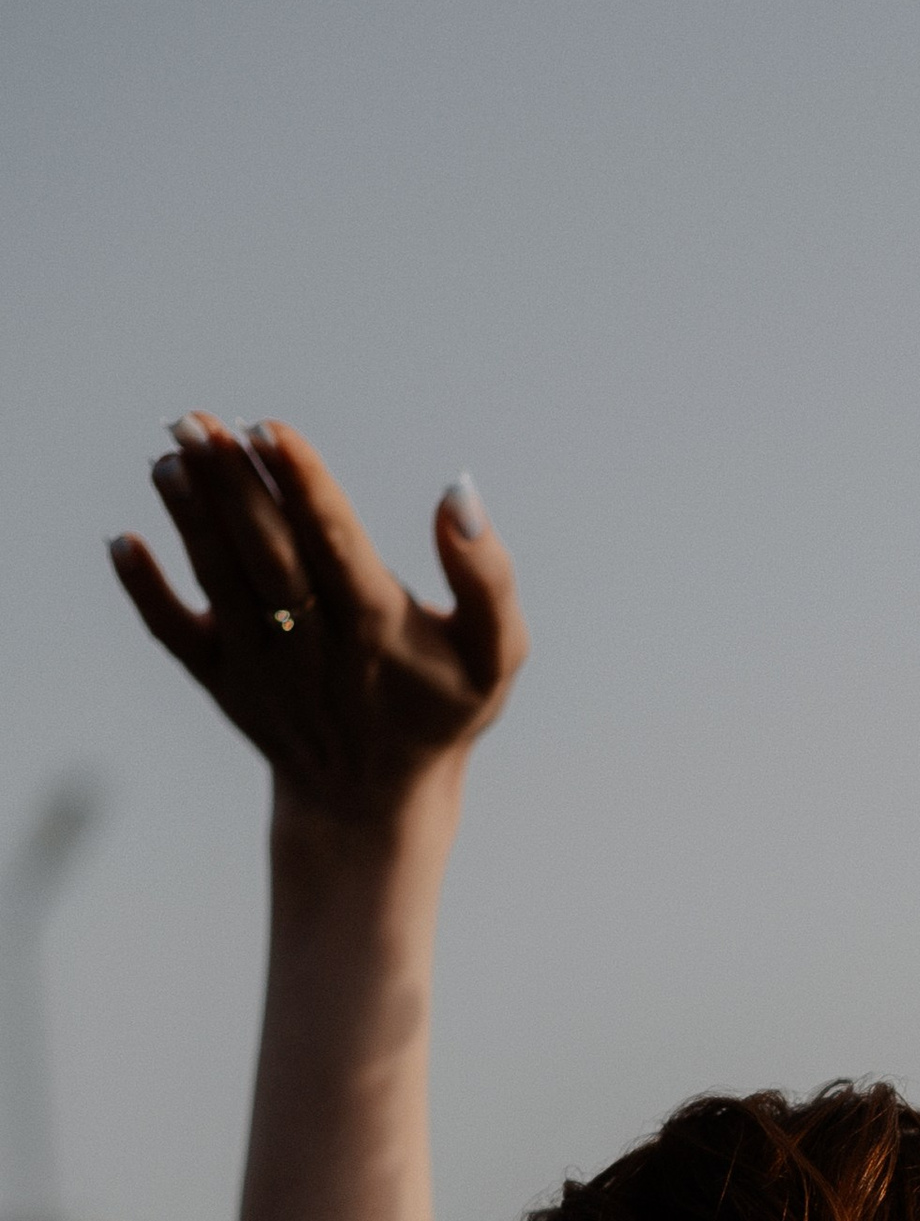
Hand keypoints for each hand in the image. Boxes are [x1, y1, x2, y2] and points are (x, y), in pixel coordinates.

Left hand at [110, 416, 525, 827]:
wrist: (375, 800)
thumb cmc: (439, 707)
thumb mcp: (496, 653)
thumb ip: (488, 577)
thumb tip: (458, 494)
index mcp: (379, 629)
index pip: (335, 544)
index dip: (302, 485)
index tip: (269, 430)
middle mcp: (313, 647)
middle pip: (267, 553)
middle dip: (231, 485)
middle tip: (196, 420)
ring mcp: (261, 668)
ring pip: (220, 581)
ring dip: (190, 518)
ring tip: (168, 455)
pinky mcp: (223, 683)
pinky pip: (175, 636)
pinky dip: (145, 593)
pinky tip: (122, 542)